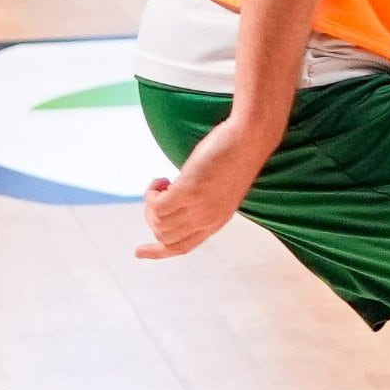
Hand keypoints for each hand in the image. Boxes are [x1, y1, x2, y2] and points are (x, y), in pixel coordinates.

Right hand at [136, 116, 278, 259]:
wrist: (250, 137)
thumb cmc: (235, 156)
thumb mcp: (220, 189)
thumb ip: (202, 202)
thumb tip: (173, 202)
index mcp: (217, 221)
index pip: (182, 247)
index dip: (158, 252)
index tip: (138, 252)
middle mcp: (208, 219)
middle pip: (164, 236)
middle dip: (152, 217)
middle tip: (159, 194)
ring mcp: (199, 206)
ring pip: (158, 222)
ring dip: (151, 202)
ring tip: (164, 183)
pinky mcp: (190, 191)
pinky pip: (156, 205)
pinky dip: (151, 193)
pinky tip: (162, 179)